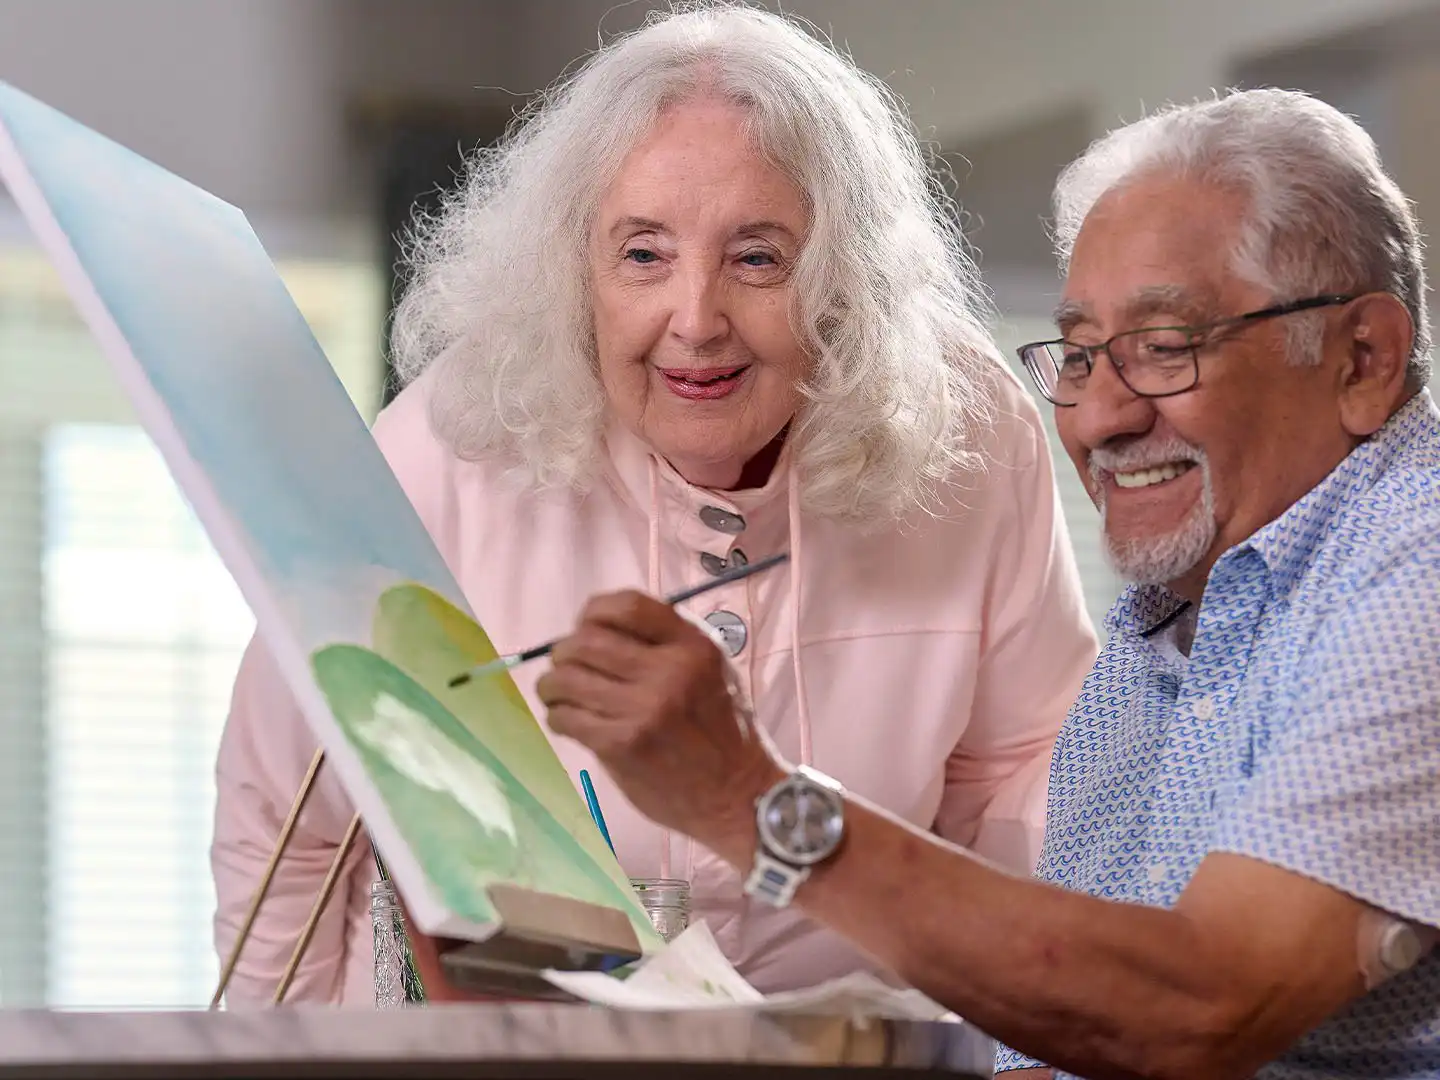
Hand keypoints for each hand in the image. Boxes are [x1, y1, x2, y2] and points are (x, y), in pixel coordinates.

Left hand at [537, 590, 785, 853]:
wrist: (736, 794)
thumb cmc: (723, 731)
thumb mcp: (711, 671)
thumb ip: (666, 645)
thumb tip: (598, 631)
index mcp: (693, 646)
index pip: (627, 606)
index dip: (593, 612)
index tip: (585, 627)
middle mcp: (668, 671)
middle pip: (586, 641)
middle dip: (564, 652)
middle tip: (565, 666)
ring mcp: (643, 709)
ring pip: (566, 679)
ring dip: (552, 685)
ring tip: (557, 693)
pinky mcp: (621, 744)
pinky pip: (566, 718)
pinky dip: (558, 717)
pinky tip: (567, 721)